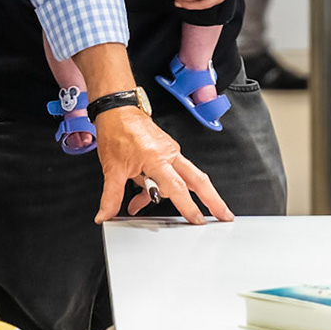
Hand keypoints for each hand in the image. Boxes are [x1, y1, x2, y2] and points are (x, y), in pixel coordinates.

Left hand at [93, 105, 233, 224]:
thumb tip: (105, 213)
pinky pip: (173, 172)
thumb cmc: (116, 131)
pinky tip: (146, 196)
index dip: (187, 206)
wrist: (117, 110)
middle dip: (213, 199)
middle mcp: (169, 154)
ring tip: (199, 212)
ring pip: (189, 176)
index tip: (197, 220)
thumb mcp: (111, 168)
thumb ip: (111, 196)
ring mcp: (171, 151)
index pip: (176, 187)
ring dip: (194, 194)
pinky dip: (165, 186)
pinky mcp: (168, 150)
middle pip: (198, 180)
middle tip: (225, 215)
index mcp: (156, 158)